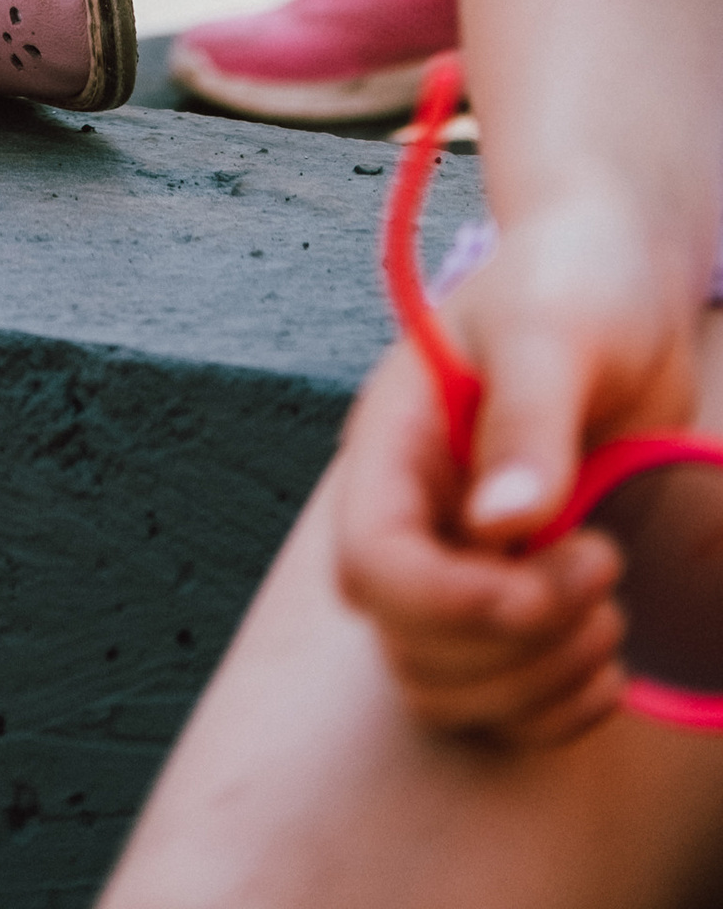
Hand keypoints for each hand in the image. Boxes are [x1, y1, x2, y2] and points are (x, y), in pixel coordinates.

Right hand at [332, 200, 700, 744]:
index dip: (448, 601)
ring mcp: (460, 562)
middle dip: (515, 640)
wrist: (620, 285)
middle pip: (409, 641)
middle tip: (604, 564)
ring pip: (448, 687)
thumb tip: (503, 524)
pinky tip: (612, 665)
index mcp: (396, 442)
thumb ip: (528, 418)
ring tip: (610, 614)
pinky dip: (555, 711)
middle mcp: (414, 512)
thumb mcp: (553, 328)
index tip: (549, 574)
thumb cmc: (575, 281)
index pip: (372, 561)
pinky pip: (502, 703)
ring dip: (536, 683)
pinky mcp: (511, 598)